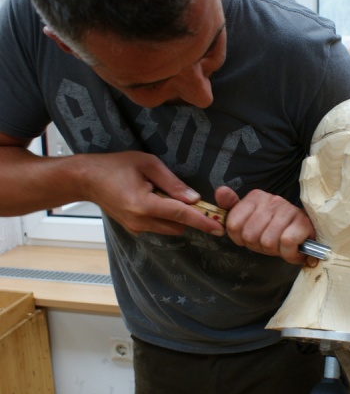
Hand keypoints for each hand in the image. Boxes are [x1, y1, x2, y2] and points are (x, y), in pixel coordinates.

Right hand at [81, 151, 225, 236]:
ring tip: (159, 192)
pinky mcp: (134, 229)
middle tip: (184, 195)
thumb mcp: (147, 164)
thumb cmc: (115, 166)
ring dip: (175, 216)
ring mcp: (136, 228)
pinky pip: (158, 226)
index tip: (219, 228)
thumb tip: (194, 198)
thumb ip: (172, 182)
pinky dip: (163, 217)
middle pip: (178, 226)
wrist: (86, 179)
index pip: (181, 215)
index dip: (202, 221)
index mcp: (144, 204)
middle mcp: (140, 221)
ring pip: (169, 228)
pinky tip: (151, 198)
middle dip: (188, 215)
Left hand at [215, 186, 314, 264]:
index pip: (233, 225)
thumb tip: (221, 191)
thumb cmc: (274, 229)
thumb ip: (231, 208)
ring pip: (267, 241)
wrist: (305, 235)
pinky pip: (286, 242)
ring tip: (280, 246)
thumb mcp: (249, 221)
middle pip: (250, 236)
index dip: (241, 239)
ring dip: (274, 251)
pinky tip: (292, 249)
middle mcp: (271, 200)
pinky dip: (288, 253)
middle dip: (258, 246)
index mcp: (255, 197)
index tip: (252, 238)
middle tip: (269, 243)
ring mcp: (287, 209)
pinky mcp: (302, 222)